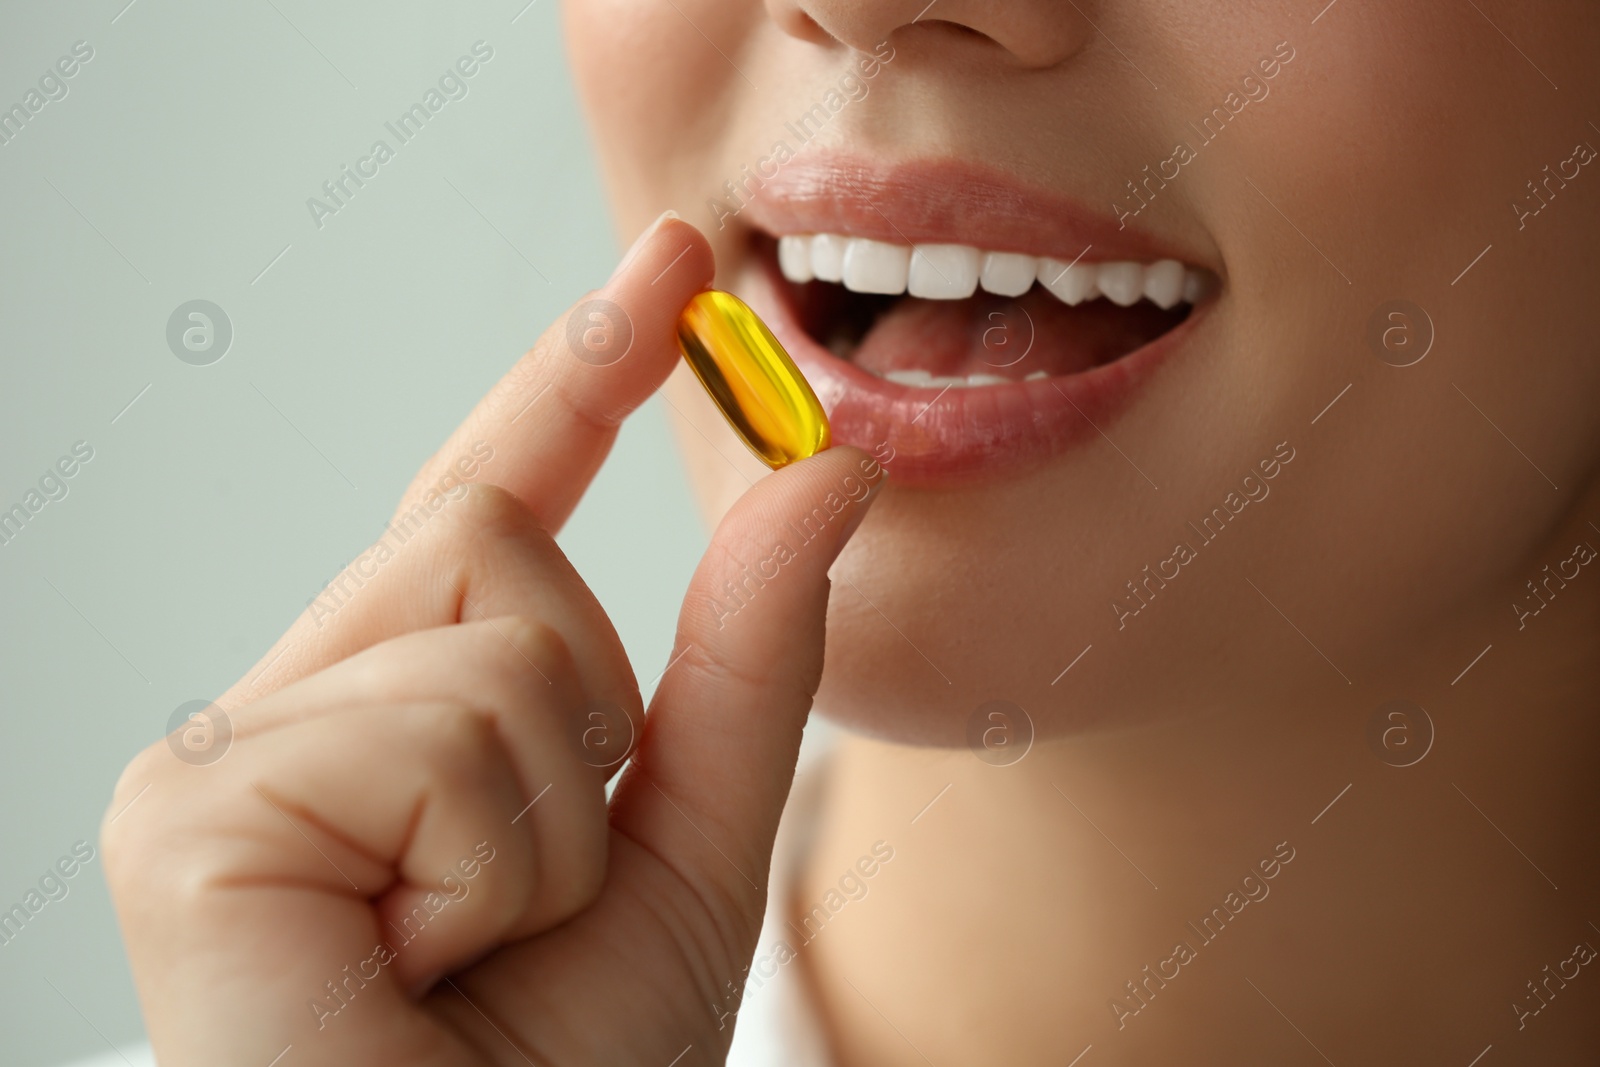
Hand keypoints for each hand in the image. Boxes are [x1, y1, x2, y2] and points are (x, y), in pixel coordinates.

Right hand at [102, 215, 883, 1065]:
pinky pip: (437, 728)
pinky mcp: (188, 817)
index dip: (576, 373)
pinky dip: (495, 860)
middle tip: (527, 888)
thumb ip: (753, 653)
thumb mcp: (700, 837)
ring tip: (467, 945)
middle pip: (493, 537)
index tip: (668, 264)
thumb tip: (828, 469)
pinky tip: (408, 959)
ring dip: (553, 811)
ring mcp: (227, 757)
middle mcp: (298, 709)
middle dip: (586, 712)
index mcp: (405, 710)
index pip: (493, 501)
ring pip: (486, 624)